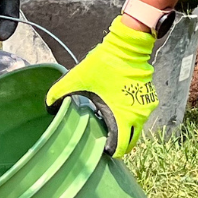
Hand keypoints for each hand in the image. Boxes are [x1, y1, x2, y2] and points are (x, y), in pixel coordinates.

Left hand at [44, 16, 157, 157]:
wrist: (128, 46)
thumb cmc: (104, 63)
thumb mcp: (77, 78)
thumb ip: (59, 92)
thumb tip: (47, 107)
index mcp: (123, 115)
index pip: (121, 147)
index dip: (111, 152)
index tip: (101, 149)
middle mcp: (139, 115)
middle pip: (131, 142)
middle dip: (118, 143)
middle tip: (104, 138)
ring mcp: (146, 106)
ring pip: (136, 128)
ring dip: (124, 128)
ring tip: (107, 120)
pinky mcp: (150, 97)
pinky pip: (140, 114)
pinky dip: (130, 115)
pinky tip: (116, 106)